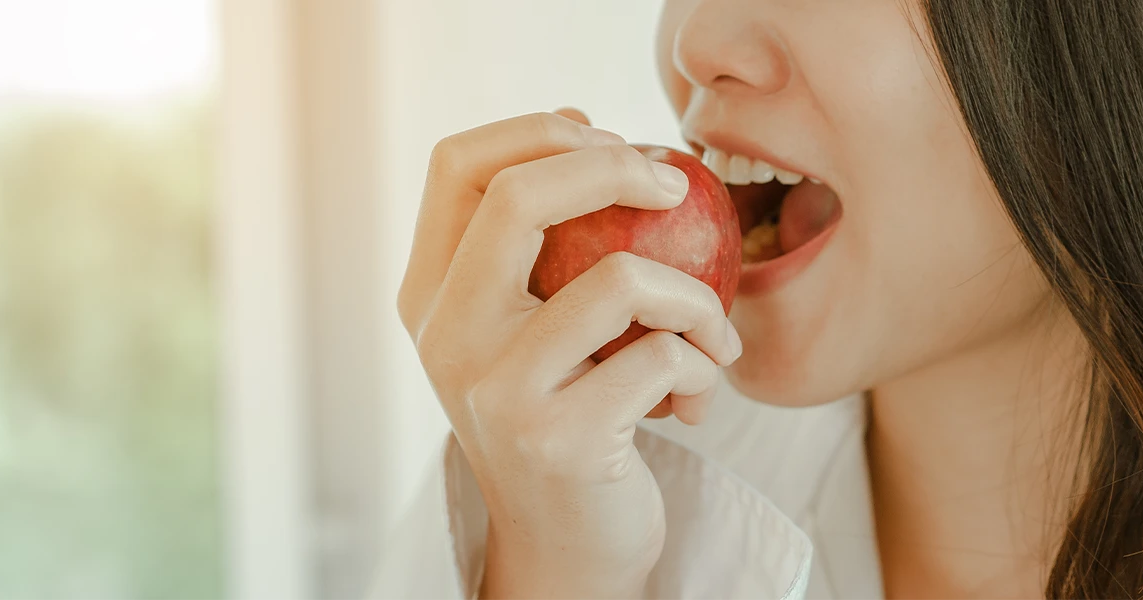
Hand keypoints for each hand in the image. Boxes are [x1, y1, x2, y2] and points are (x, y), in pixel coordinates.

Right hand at [398, 110, 742, 599]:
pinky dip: (707, 364)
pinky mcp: (559, 439)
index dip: (541, 130)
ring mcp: (496, 391)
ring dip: (698, 298)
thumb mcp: (528, 326)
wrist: (566, 543)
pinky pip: (666, 355)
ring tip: (713, 334)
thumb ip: (536, 243)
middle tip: (676, 185)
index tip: (611, 142)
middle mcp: (445, 336)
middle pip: (520, 195)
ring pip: (622, 278)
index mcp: (428, 294)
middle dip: (618, 167)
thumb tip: (580, 125)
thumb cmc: (565, 413)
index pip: (456, 164)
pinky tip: (698, 395)